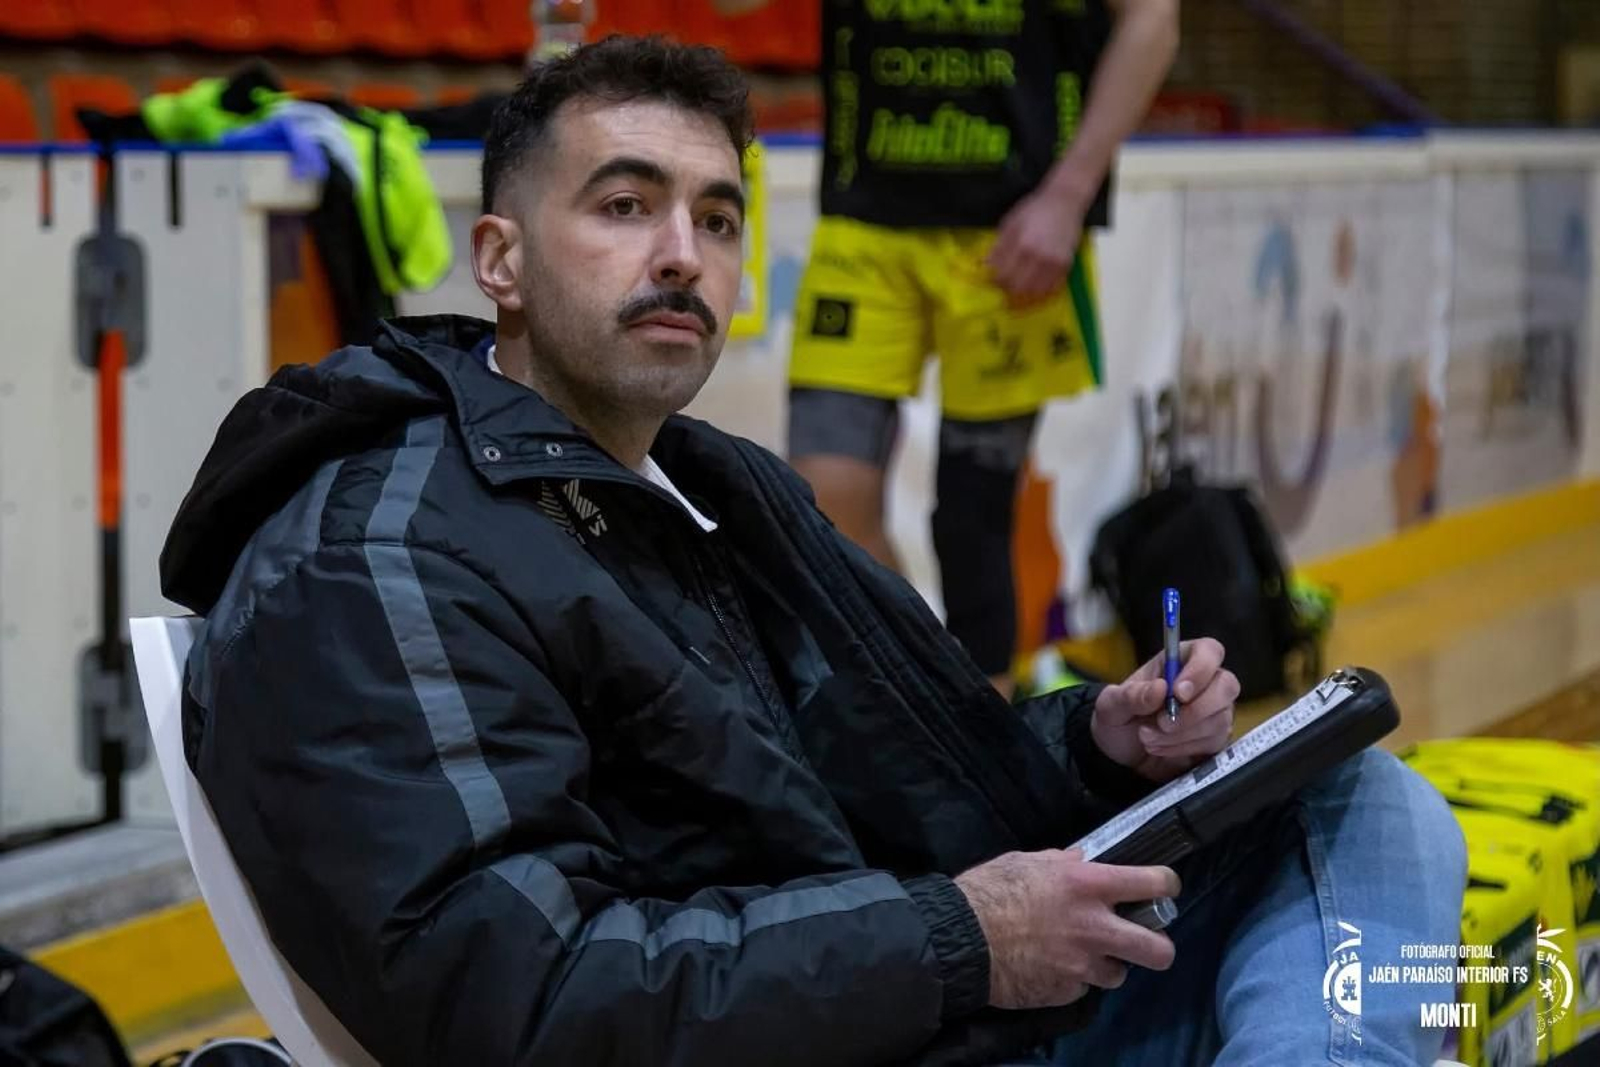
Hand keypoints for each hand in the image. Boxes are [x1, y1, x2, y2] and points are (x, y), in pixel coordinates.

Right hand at [954, 849, 1178, 1009]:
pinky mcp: (1065, 993)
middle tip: (1143, 940)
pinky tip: (1050, 967)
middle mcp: (1095, 928)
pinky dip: (1072, 979)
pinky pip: (1082, 988)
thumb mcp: (1027, 861)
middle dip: (1159, 947)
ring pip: (1119, 974)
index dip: (1167, 885)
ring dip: (1105, 964)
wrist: (959, 939)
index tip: (1163, 888)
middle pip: (1159, 950)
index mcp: (1088, 886)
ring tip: (1082, 955)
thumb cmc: (989, 890)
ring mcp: (1082, 966)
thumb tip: (1082, 861)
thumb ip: (1063, 863)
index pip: (1154, 884)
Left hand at [986, 186, 1084, 302]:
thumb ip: (998, 247)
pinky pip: (1050, 289)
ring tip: (1017, 287)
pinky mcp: (1066, 266)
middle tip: (1003, 284)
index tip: (991, 278)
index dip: (994, 280)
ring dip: (1023, 293)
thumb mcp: (1010, 224)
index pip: (1002, 275)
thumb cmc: (1034, 210)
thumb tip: (985, 266)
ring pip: (1034, 292)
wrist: (1065, 202)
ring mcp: (1054, 263)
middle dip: (1007, 289)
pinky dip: (1040, 292)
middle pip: (1017, 288)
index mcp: (1022, 245)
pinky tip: (1033, 286)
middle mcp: (1038, 257)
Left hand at [1091, 637, 1237, 782]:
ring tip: (1148, 737)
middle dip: (1195, 710)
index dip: (1200, 669)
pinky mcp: (1215, 738)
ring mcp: (1214, 712)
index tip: (1178, 691)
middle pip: (1227, 685)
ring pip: (1220, 719)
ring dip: (1181, 734)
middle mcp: (1204, 683)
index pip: (1209, 651)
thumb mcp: (1111, 705)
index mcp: (1179, 661)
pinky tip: (1161, 747)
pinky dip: (1184, 748)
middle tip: (1162, 722)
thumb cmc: (1120, 719)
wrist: (1121, 755)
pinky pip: (1214, 743)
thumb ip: (1131, 695)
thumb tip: (1160, 688)